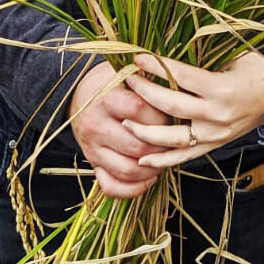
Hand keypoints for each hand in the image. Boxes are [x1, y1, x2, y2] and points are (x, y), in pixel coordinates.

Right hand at [69, 60, 169, 198]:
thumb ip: (150, 83)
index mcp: (106, 99)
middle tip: (174, 140)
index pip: (140, 111)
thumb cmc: (114, 84)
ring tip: (164, 158)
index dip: (161, 115)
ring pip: (128, 170)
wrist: (82, 97)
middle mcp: (95, 126)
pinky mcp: (93, 165)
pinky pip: (112, 187)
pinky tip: (149, 177)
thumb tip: (181, 93)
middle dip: (162, 146)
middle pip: (138, 146)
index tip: (172, 114)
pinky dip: (134, 188)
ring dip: (152, 169)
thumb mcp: (129, 75)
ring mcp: (92, 149)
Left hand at [125, 53, 263, 168]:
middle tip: (127, 81)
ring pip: (172, 138)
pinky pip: (184, 156)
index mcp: (220, 88)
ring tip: (125, 123)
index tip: (138, 58)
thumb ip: (204, 60)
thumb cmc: (256, 73)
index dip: (157, 67)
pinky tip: (142, 158)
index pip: (180, 76)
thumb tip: (170, 54)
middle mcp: (215, 114)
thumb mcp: (235, 58)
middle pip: (171, 105)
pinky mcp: (213, 145)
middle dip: (145, 93)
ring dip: (146, 131)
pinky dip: (162, 159)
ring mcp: (214, 134)